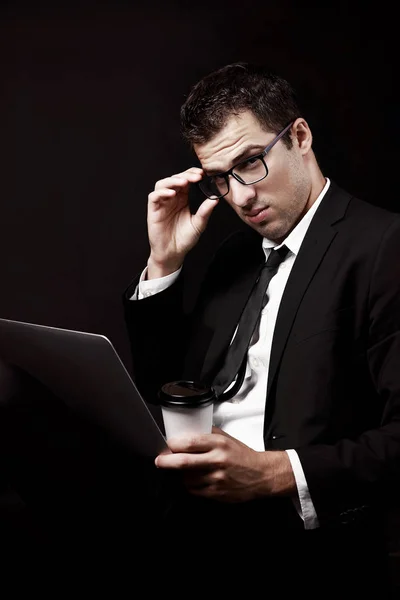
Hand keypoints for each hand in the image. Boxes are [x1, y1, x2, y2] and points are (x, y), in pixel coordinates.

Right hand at [146, 167, 218, 277]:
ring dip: (173, 180)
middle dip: (185, 175)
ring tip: (184, 182)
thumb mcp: (199, 224)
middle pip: (175, 179)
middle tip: (196, 176)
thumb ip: (205, 211)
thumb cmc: (184, 239)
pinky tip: (172, 194)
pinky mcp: (153, 210)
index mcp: (182, 199)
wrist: (173, 254)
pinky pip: (154, 196)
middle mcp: (171, 199)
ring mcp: (161, 203)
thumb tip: (216, 198)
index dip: (192, 174)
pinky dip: (162, 192)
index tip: (203, 174)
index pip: (186, 181)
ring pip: (163, 184)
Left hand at [155, 426, 295, 502]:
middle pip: (184, 462)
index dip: (173, 444)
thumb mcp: (226, 438)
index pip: (190, 442)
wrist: (261, 475)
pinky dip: (190, 485)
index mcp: (219, 444)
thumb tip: (186, 432)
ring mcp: (217, 479)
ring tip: (185, 469)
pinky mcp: (217, 493)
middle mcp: (217, 461)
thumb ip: (207, 434)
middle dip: (166, 462)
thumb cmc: (242, 455)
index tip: (168, 444)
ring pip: (187, 478)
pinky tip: (195, 479)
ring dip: (181, 474)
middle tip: (159, 461)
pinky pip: (195, 490)